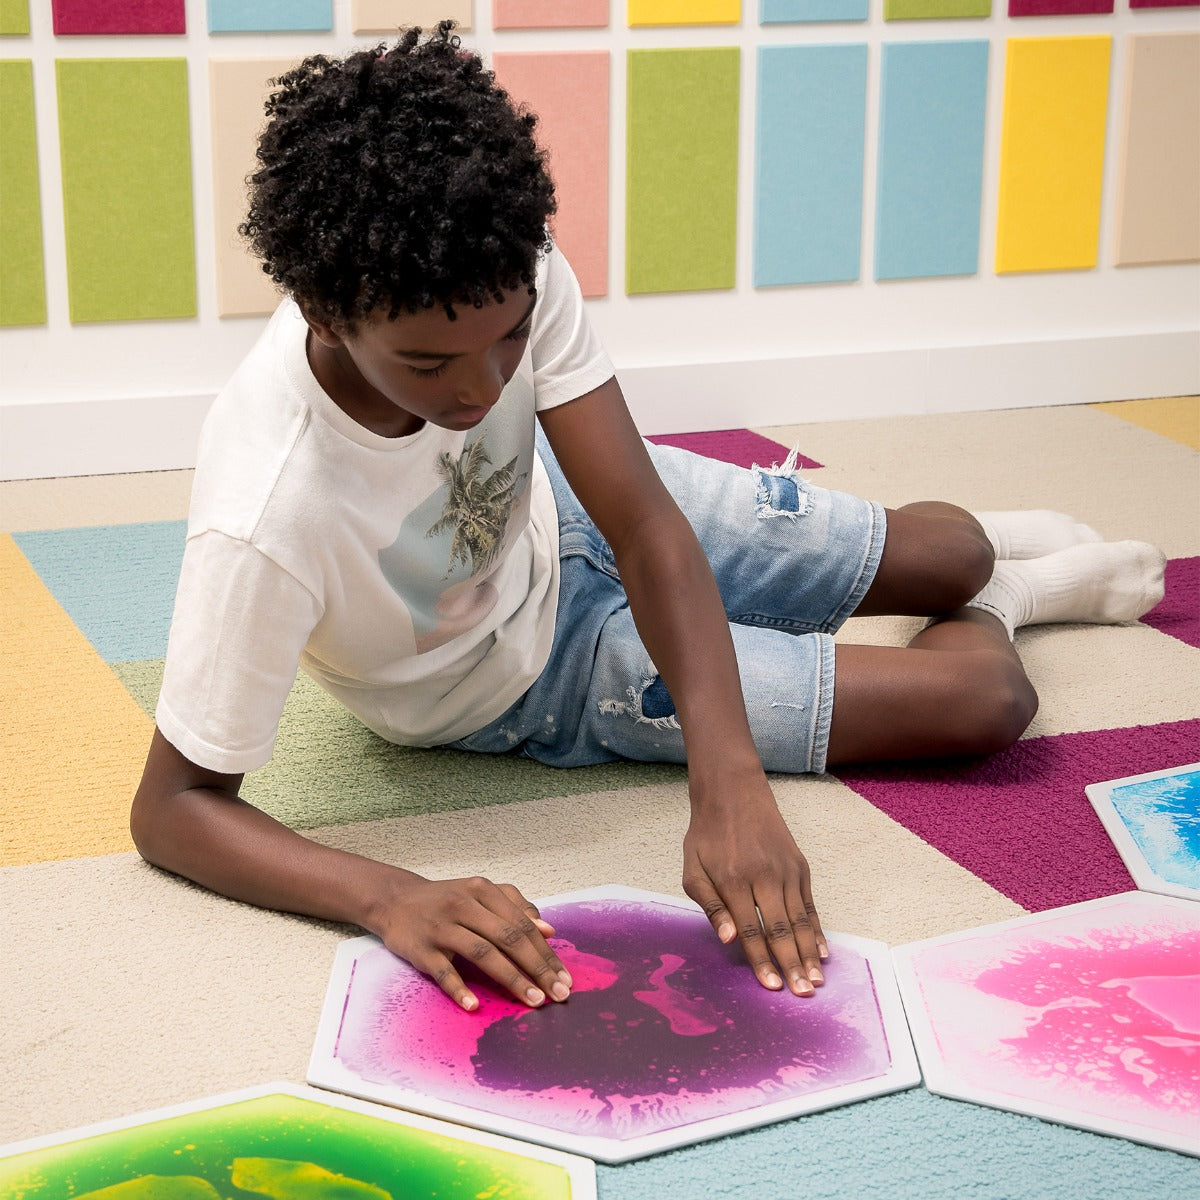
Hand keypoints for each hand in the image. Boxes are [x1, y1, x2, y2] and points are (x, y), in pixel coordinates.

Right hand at [367, 872, 573, 1011]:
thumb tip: (549, 930)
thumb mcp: (481, 893)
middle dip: (537, 967)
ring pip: (482, 953)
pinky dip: (459, 989)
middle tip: (558, 993)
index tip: (564, 976)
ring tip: (533, 1000)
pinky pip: (443, 972)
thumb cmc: (447, 900)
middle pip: (508, 938)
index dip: (546, 951)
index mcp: (483, 890)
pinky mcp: (421, 949)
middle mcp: (464, 905)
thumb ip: (515, 906)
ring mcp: (442, 927)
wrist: (396, 900)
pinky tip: (475, 1006)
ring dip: (511, 978)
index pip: (522, 924)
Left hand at [682, 776, 826, 995]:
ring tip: (816, 981)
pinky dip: (817, 929)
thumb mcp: (692, 868)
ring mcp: (786, 870)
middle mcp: (765, 877)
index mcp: (734, 880)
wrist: (733, 792)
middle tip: (803, 995)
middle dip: (792, 965)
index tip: (772, 988)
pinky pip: (810, 904)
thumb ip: (710, 905)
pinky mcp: (800, 866)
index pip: (752, 931)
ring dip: (809, 953)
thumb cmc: (707, 835)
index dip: (762, 962)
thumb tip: (729, 940)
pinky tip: (821, 951)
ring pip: (801, 919)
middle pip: (782, 929)